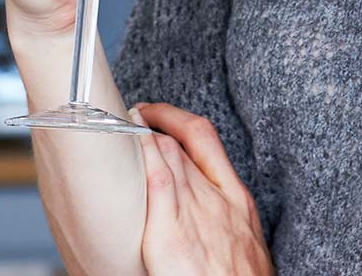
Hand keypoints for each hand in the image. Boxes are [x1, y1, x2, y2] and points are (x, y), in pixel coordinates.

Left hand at [130, 102, 272, 275]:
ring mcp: (196, 212)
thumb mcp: (244, 247)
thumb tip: (209, 225)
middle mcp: (219, 199)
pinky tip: (127, 139)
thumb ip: (225, 225)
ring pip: (168, 153)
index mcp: (238, 201)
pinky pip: (158, 179)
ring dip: (141, 133)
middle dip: (154, 122)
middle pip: (182, 142)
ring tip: (118, 123)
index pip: (205, 140)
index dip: (177, 120)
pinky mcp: (173, 233)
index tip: (157, 115)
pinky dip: (143, 154)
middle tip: (129, 115)